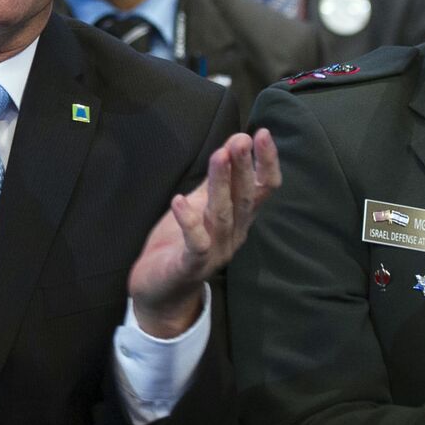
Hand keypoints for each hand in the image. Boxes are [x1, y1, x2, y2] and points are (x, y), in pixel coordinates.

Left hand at [127, 130, 279, 337]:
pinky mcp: (190, 266)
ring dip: (221, 184)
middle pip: (243, 199)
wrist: (159, 291)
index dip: (266, 163)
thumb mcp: (200, 206)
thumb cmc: (180, 244)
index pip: (262, 190)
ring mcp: (214, 252)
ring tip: (219, 156)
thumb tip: (233, 143)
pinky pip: (195, 244)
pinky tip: (179, 200)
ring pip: (221, 215)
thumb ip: (216, 181)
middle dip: (243, 167)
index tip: (263, 133)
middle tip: (241, 139)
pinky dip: (188, 222)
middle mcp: (233, 235)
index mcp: (239, 219)